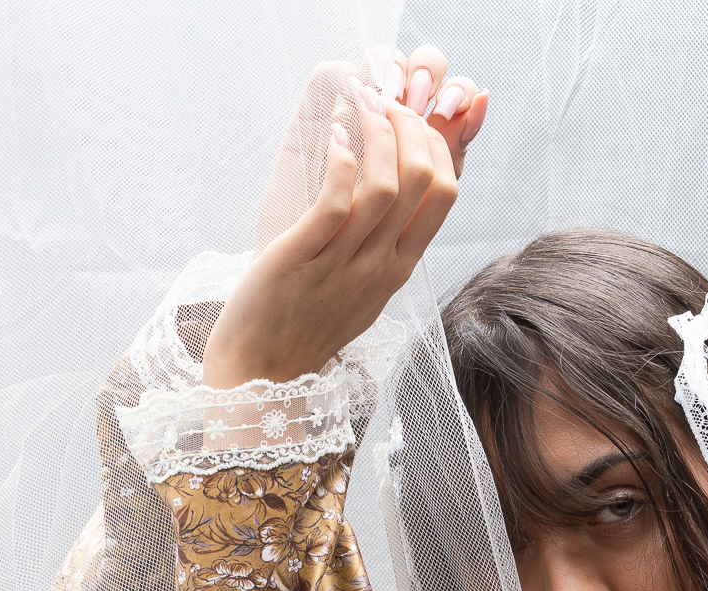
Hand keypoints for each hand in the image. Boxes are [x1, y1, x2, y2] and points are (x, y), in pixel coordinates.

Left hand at [202, 47, 487, 390]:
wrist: (263, 373)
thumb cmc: (308, 324)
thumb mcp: (363, 287)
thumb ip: (385, 244)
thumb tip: (398, 192)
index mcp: (399, 270)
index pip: (444, 195)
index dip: (435, 143)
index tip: (409, 118)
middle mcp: (379, 267)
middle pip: (423, 181)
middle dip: (409, 126)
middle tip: (383, 101)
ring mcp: (343, 265)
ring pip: (385, 185)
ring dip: (375, 132)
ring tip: (359, 107)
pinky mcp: (303, 259)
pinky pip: (336, 200)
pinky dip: (340, 160)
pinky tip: (334, 140)